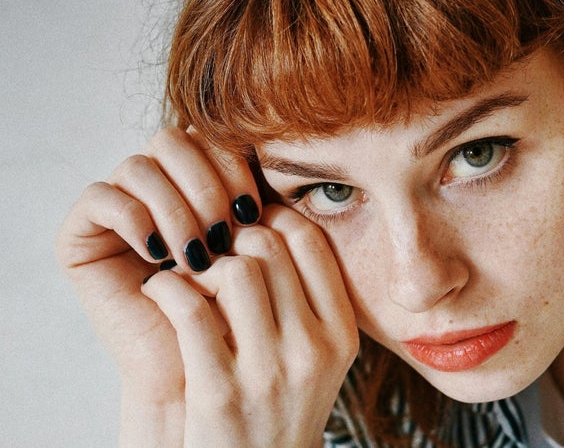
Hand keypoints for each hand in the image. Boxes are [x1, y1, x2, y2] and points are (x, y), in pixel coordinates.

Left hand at [143, 205, 356, 446]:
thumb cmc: (279, 409)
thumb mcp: (318, 359)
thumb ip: (307, 299)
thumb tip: (270, 221)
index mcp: (341, 335)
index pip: (310, 242)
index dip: (272, 217)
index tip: (245, 222)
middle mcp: (313, 350)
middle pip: (270, 247)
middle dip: (231, 237)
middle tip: (209, 249)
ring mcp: (269, 372)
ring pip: (234, 270)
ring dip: (200, 264)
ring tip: (186, 277)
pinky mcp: (219, 392)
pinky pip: (190, 309)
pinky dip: (166, 288)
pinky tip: (159, 292)